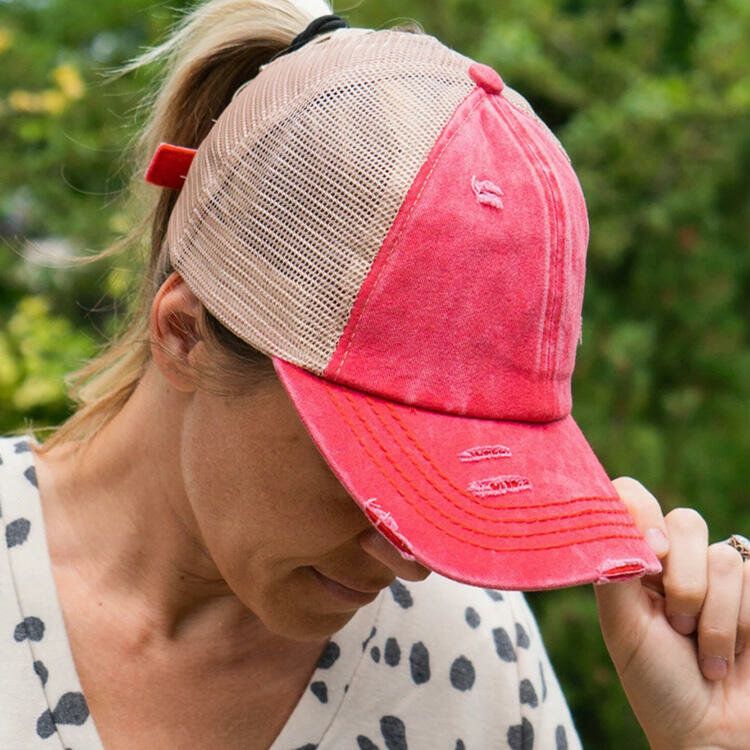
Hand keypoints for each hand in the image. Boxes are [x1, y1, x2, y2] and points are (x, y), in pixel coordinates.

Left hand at [592, 477, 749, 749]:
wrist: (712, 734)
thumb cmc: (657, 682)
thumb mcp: (622, 625)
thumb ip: (617, 567)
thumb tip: (632, 518)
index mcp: (637, 560)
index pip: (634, 498)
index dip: (641, 512)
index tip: (649, 553)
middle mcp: (678, 560)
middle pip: (685, 521)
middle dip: (683, 582)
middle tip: (676, 624)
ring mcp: (721, 576)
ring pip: (724, 558)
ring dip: (714, 618)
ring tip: (704, 652)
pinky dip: (742, 625)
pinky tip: (732, 653)